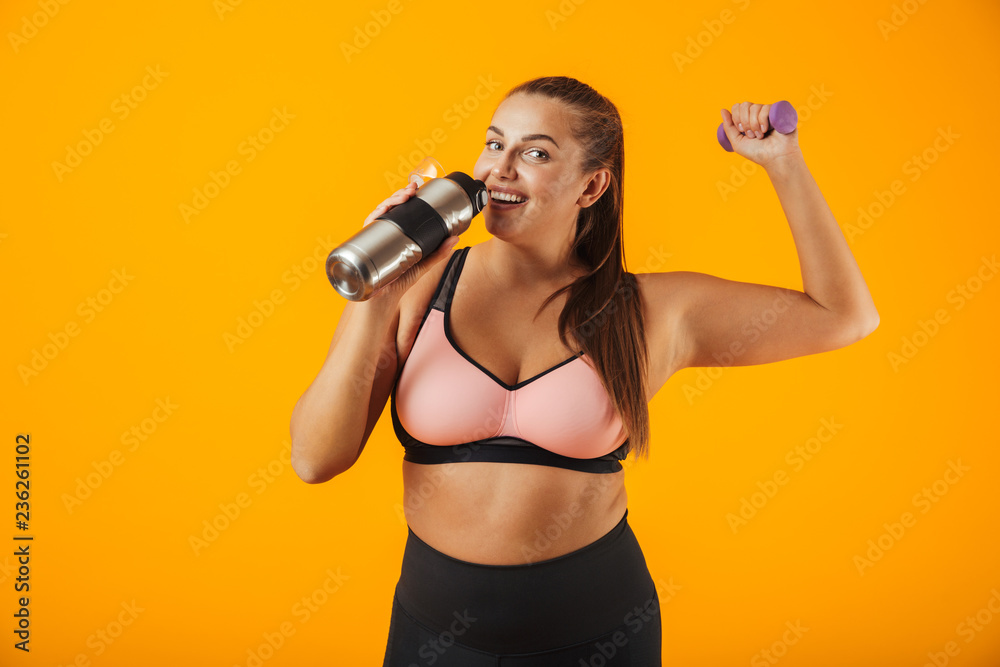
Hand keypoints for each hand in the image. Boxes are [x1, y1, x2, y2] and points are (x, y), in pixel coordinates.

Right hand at [361, 181, 459, 301]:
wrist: (384, 301)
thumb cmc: (400, 281)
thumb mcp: (424, 264)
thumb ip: (439, 253)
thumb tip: (455, 238)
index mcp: (396, 233)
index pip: (399, 209)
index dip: (405, 195)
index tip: (416, 187)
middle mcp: (383, 232)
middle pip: (389, 208)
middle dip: (399, 195)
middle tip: (411, 191)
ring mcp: (373, 238)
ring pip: (378, 213)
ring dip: (389, 202)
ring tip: (402, 198)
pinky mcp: (365, 246)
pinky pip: (368, 228)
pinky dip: (374, 217)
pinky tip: (382, 212)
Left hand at [720, 102, 801, 169]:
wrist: (775, 158)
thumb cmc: (758, 152)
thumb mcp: (737, 142)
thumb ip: (728, 127)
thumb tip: (723, 110)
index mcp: (748, 119)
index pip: (737, 107)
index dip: (736, 117)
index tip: (741, 131)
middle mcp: (758, 113)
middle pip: (744, 105)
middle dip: (744, 121)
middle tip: (750, 135)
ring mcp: (769, 112)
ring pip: (755, 107)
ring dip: (754, 124)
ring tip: (760, 136)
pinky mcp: (778, 111)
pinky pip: (765, 108)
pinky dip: (762, 120)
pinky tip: (765, 130)